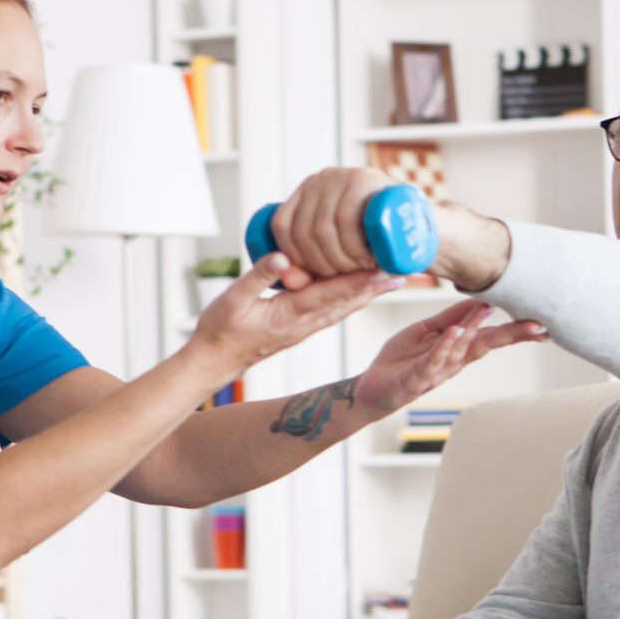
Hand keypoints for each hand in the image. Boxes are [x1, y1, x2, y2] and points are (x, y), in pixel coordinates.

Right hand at [191, 253, 401, 379]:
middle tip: (404, 271)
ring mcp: (304, 327)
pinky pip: (333, 311)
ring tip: (393, 279)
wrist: (214, 361)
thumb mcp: (233, 299)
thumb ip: (259, 276)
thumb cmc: (220, 330)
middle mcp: (304, 323)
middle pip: (347, 301)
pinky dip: (352, 299)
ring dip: (369, 293)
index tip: (384, 268)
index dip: (360, 280)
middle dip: (375, 286)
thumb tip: (285, 257)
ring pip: (344, 307)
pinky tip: (363, 292)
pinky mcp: (300, 327)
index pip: (332, 293)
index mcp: (290, 315)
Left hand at [266, 168, 512, 293]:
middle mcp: (322, 178)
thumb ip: (311, 261)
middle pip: (303, 229)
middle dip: (321, 264)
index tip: (310, 278)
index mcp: (307, 191)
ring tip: (358, 268)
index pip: (282, 225)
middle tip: (344, 277)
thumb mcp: (337, 251)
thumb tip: (287, 279)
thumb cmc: (375, 247)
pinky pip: (346, 217)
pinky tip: (365, 258)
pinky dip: (353, 245)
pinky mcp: (368, 179)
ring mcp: (345, 175)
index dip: (292, 258)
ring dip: (339, 258)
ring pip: (323, 227)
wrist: (421, 230)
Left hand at [355, 299, 548, 419]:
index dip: (516, 329)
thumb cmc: (401, 359)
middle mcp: (453, 361)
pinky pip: (433, 361)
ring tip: (489, 310)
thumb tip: (479, 300)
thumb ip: (451, 316)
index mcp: (458, 348)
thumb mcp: (426, 331)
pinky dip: (444, 347)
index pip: (491, 335)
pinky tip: (455, 332)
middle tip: (538, 327)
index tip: (542, 321)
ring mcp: (437, 371)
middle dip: (511, 335)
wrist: (372, 386)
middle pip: (486, 345)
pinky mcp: (417, 379)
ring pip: (461, 350)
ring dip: (474, 329)